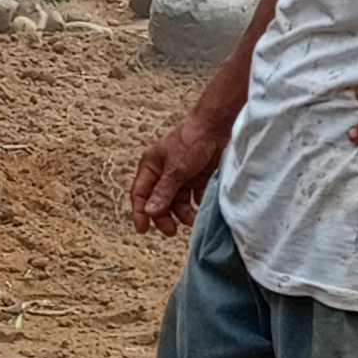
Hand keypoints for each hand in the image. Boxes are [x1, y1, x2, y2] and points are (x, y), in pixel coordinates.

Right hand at [127, 90, 231, 233]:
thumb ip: (164, 192)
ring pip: (178, 202)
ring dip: (184, 213)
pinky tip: (203, 207)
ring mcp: (182, 176)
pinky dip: (198, 204)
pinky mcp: (198, 178)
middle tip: (171, 231)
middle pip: (159, 201)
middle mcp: (164, 173)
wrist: (217, 127)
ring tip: (193, 219)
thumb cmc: (191, 141)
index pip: (140, 193)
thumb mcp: (176, 169)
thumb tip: (150, 212)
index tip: (142, 230)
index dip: (139, 212)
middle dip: (165, 216)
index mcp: (152, 167)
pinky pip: (195, 197)